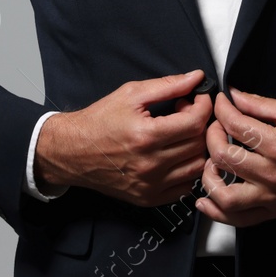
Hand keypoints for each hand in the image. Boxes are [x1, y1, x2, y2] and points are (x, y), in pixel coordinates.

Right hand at [34, 70, 213, 207]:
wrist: (72, 151)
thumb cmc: (99, 120)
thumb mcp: (131, 94)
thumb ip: (168, 85)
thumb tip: (196, 78)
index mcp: (147, 136)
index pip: (195, 122)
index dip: (203, 106)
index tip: (198, 99)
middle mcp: (151, 164)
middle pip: (198, 144)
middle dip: (199, 123)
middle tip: (185, 113)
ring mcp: (150, 185)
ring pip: (196, 167)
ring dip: (196, 147)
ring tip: (181, 134)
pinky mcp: (148, 198)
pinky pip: (185, 187)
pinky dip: (187, 170)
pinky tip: (176, 155)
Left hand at [195, 88, 275, 227]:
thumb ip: (260, 104)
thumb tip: (234, 96)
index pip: (236, 124)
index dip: (221, 109)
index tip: (220, 102)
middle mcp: (273, 173)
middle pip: (223, 156)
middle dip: (211, 136)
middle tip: (214, 127)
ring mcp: (272, 196)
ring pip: (225, 195)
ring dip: (208, 178)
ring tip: (208, 163)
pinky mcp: (275, 211)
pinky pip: (241, 220)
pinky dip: (218, 213)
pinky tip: (206, 201)